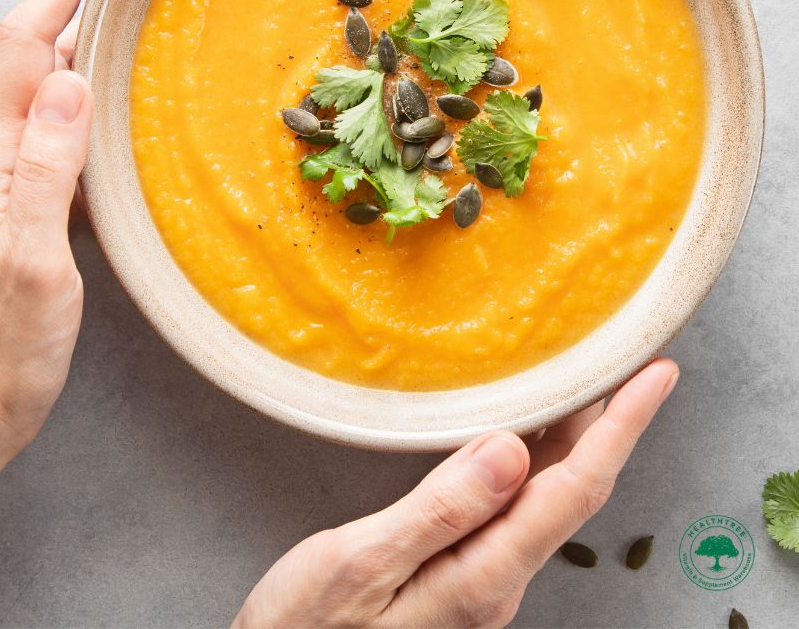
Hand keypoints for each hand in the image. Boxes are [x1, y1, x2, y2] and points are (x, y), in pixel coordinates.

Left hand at [0, 0, 118, 463]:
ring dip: (72, 34)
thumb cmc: (1, 349)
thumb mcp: (31, 259)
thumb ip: (47, 167)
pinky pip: (43, 124)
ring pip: (34, 85)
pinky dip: (75, 88)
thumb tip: (69, 78)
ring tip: (116, 3)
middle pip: (26, 50)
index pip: (25, 44)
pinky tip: (101, 93)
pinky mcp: (7, 204)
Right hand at [234, 358, 678, 628]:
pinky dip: (532, 457)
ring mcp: (481, 579)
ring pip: (546, 497)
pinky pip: (515, 506)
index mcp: (482, 577)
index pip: (573, 490)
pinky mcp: (461, 573)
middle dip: (608, 424)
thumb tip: (511, 449)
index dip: (621, 428)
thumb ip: (440, 511)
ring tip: (583, 382)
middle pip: (572, 491)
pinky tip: (521, 432)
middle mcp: (497, 581)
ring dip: (574, 438)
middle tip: (622, 360)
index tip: (653, 377)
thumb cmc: (308, 626)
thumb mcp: (361, 563)